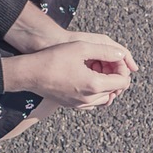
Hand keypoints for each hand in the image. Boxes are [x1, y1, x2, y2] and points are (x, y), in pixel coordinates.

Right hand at [2, 40, 135, 108]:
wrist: (30, 73)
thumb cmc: (54, 58)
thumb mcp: (82, 47)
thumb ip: (105, 50)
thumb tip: (121, 55)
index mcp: (94, 85)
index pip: (122, 81)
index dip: (122, 67)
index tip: (113, 57)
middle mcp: (89, 99)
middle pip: (115, 90)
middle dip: (114, 75)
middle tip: (104, 61)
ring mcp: (80, 104)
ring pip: (104, 98)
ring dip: (106, 84)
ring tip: (96, 68)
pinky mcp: (71, 105)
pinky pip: (92, 102)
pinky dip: (95, 91)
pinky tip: (87, 77)